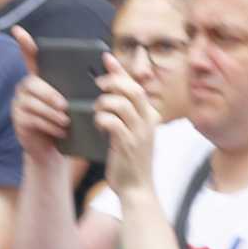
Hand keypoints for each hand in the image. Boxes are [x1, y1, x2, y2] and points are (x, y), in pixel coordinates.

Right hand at [9, 27, 70, 158]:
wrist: (55, 151)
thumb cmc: (68, 122)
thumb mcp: (75, 103)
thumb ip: (82, 87)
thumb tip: (103, 66)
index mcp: (40, 79)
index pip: (30, 57)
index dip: (25, 45)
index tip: (18, 31)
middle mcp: (26, 89)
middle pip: (33, 83)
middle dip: (50, 95)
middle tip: (65, 106)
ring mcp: (19, 104)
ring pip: (33, 103)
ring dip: (51, 113)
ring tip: (66, 122)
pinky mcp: (18, 121)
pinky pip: (32, 119)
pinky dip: (48, 125)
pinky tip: (60, 131)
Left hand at [93, 57, 158, 191]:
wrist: (136, 190)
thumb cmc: (130, 162)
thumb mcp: (132, 135)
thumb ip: (124, 117)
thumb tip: (108, 98)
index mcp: (150, 116)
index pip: (136, 86)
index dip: (120, 70)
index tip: (106, 58)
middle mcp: (148, 121)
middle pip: (132, 89)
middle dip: (112, 82)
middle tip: (98, 86)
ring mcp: (139, 133)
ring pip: (121, 103)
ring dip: (103, 103)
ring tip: (97, 111)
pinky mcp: (128, 144)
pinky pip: (112, 122)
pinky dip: (101, 120)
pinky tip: (99, 126)